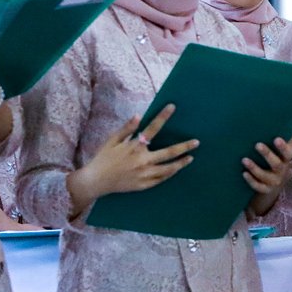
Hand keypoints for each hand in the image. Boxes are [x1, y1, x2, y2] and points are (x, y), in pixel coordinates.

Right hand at [73, 104, 198, 203]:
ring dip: (180, 163)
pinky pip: (160, 180)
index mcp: (134, 147)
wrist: (95, 181)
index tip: (172, 107)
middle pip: (168, 153)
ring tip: (190, 158)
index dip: (163, 116)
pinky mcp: (143, 185)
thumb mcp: (112, 140)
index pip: (152, 128)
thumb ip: (126, 128)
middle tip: (196, 142)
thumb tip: (138, 115)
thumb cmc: (103, 158)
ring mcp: (144, 174)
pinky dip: (169, 174)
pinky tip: (175, 169)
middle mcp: (142, 161)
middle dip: (184, 147)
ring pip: (168, 169)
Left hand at [244, 114, 291, 216]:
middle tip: (257, 145)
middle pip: (277, 164)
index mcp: (287, 159)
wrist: (276, 184)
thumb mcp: (290, 146)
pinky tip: (243, 173)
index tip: (276, 139)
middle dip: (267, 155)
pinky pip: (258, 187)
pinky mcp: (265, 189)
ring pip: (265, 177)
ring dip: (255, 168)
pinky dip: (251, 181)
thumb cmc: (282, 158)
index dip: (283, 147)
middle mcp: (282, 170)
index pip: (288, 153)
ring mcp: (274, 181)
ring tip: (244, 160)